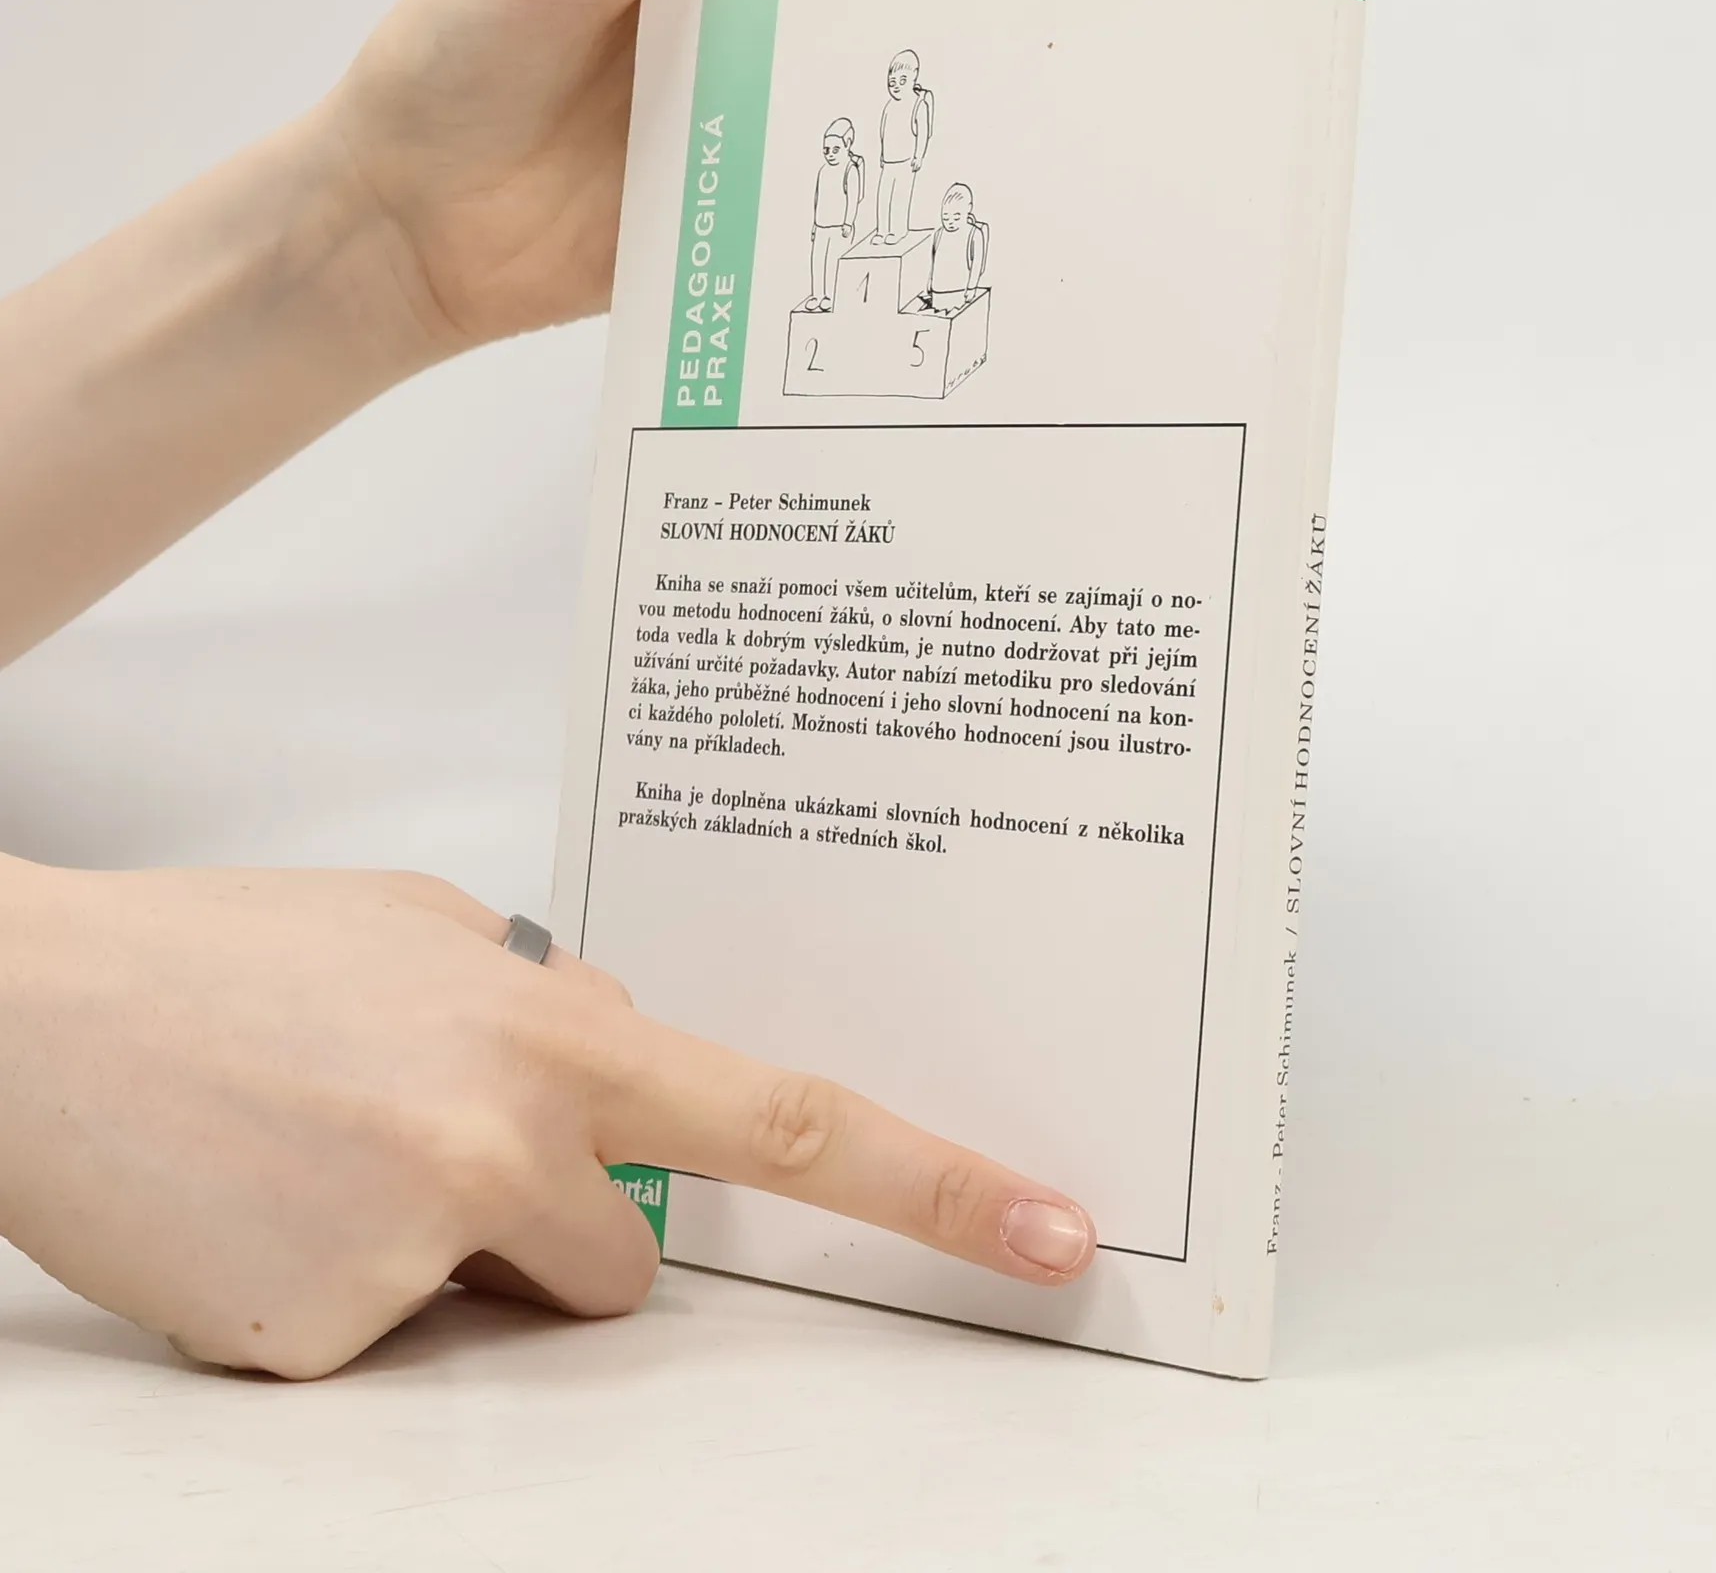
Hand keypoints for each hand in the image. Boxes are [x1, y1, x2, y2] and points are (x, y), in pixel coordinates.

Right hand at [0, 858, 1093, 1379]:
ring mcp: (412, 1249)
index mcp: (556, 1033)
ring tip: (325, 1152)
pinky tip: (260, 1202)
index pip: (790, 1122)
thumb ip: (558, 1001)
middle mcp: (505, 1142)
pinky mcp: (320, 1345)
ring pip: (511, 1304)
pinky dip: (342, 1292)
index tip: (1051, 1235)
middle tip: (425, 1132)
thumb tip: (636, 1051)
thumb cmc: (235, 955)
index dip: (936, 1185)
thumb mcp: (431, 934)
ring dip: (456, 1259)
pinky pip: (387, 1341)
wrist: (36, 1012)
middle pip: (630, 1260)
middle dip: (566, 1224)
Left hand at [325, 0, 953, 358]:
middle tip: (880, 2)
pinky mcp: (757, 193)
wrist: (415, 217)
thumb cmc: (464, 50)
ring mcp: (758, 100)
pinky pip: (841, 176)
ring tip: (878, 86)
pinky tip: (871, 170)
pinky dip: (871, 168)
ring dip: (902, 64)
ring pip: (878, 64)